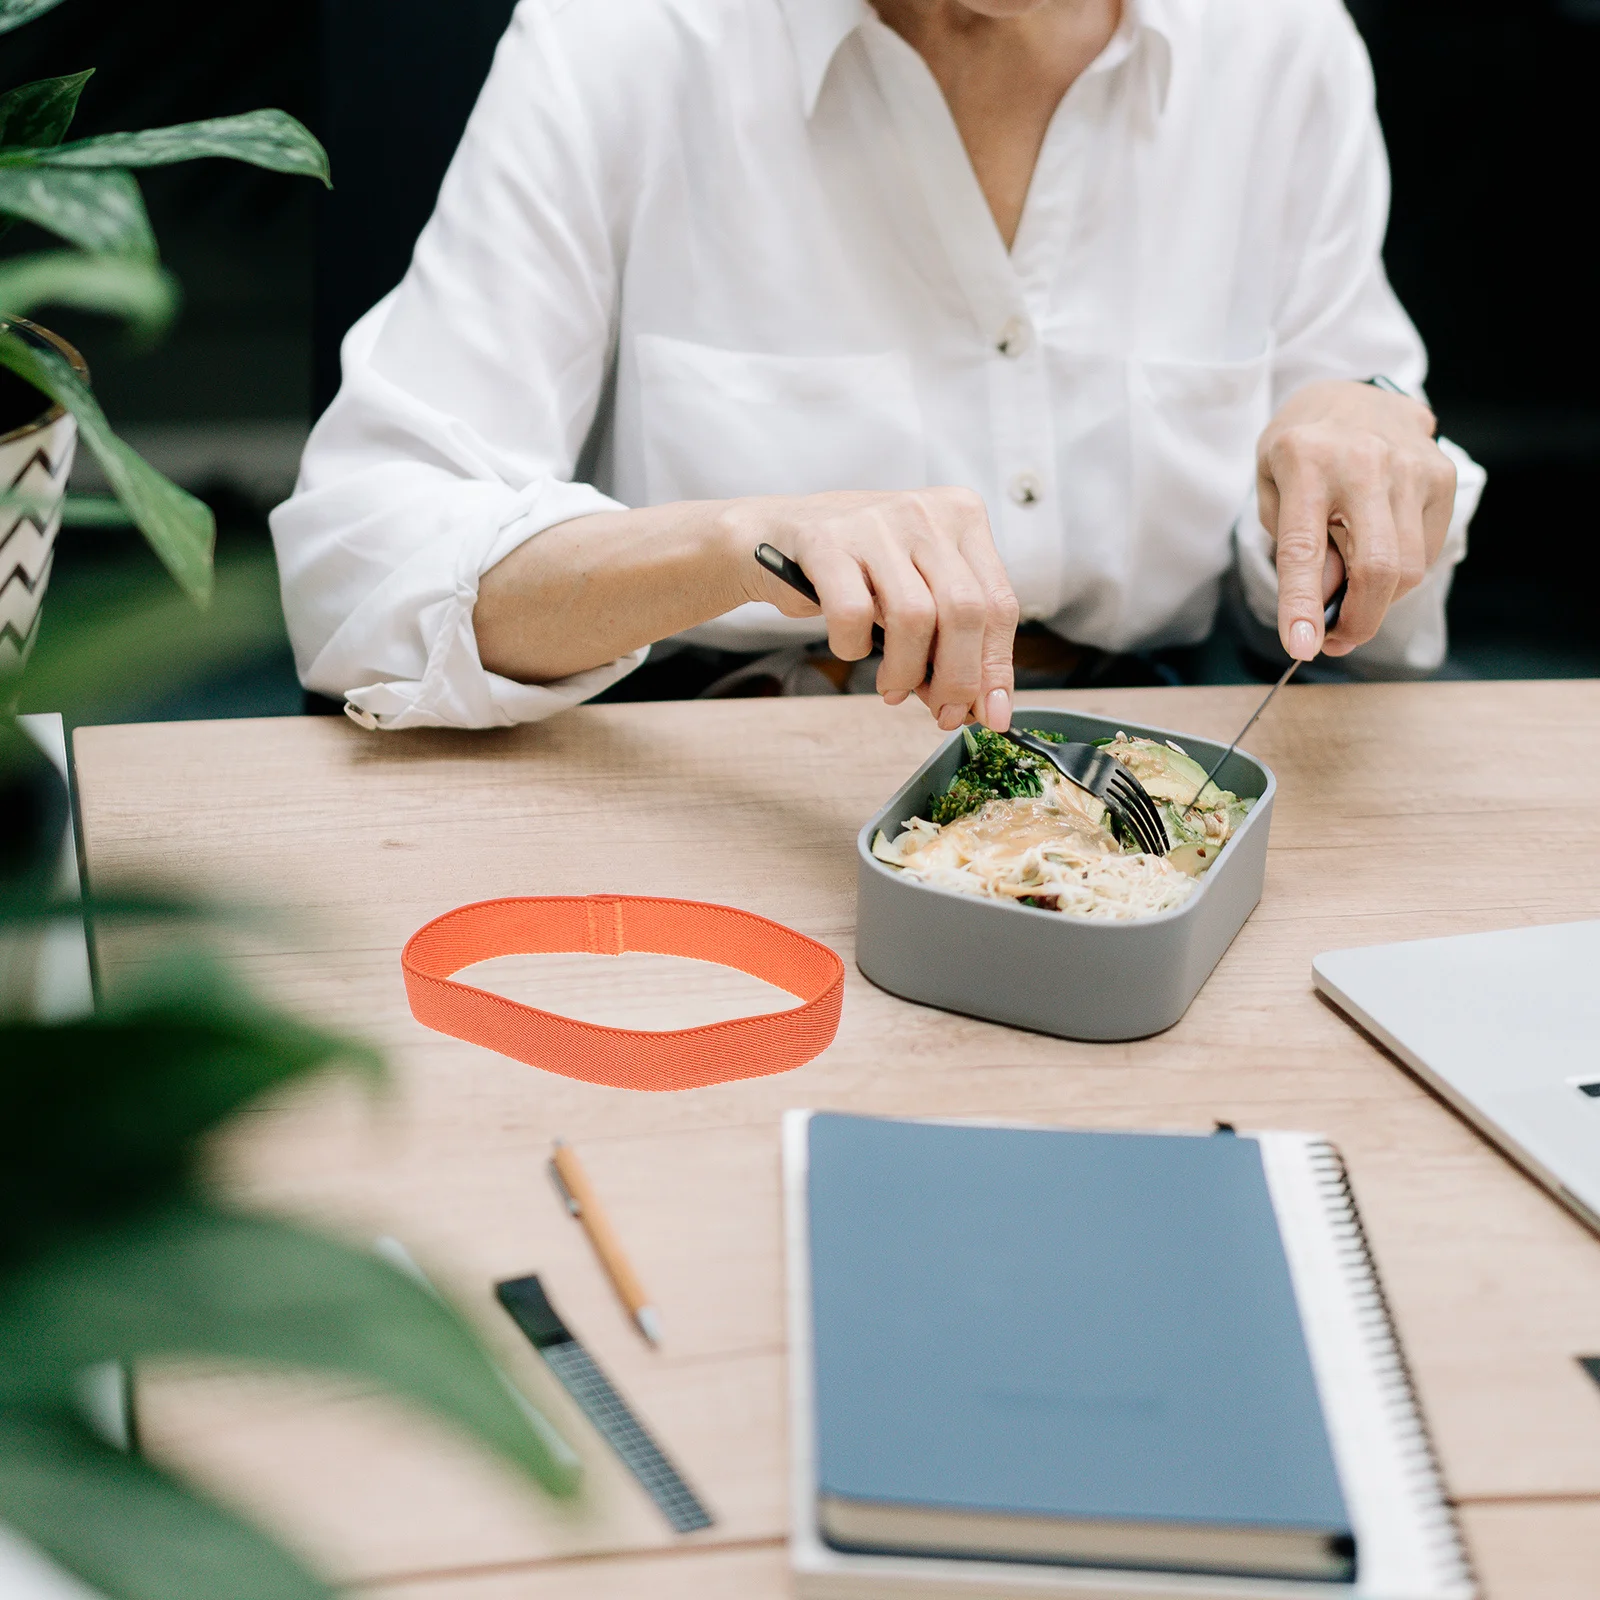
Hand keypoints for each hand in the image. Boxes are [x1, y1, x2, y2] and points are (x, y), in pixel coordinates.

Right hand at [726, 487, 1019, 731]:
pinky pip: (853, 614)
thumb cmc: (857, 569)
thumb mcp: (916, 593)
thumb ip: (950, 641)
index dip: (996, 667)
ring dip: (906, 671)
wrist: (776, 536)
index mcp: (962, 516)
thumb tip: (977, 706)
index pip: (999, 603)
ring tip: (892, 687)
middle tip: (943, 713)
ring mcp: (876, 523)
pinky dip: (853, 647)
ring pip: (915, 617)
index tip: (990, 713)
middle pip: (965, 611)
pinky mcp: (826, 542)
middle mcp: (925, 512)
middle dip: (958, 678)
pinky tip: (852, 647)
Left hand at [1257, 380, 1455, 658]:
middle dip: (1357, 622)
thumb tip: (1327, 598)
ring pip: (1408, 568)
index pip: (1304, 548)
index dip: (1302, 605)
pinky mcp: (1442, 476)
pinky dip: (1400, 573)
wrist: (1350, 392)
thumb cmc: (1301, 449)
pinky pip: (1427, 551)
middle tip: (1334, 641)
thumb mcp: (1272, 486)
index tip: (1301, 647)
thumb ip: (1293, 542)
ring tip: (1351, 597)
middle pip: (1377, 568)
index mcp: (1306, 462)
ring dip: (1378, 602)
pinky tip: (1376, 555)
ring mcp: (1412, 467)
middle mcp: (1365, 461)